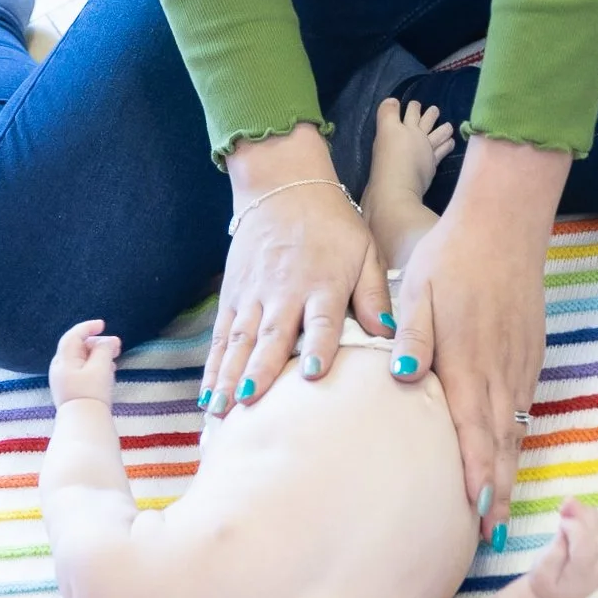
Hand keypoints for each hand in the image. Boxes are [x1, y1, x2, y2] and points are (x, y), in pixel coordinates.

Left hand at [49, 318, 120, 407]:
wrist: (84, 425)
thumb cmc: (92, 393)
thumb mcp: (101, 367)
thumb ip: (104, 349)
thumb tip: (107, 341)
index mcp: (64, 360)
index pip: (73, 336)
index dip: (88, 327)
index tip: (103, 325)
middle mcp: (60, 369)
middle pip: (78, 347)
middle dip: (98, 343)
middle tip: (117, 345)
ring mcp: (63, 381)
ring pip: (82, 360)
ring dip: (99, 355)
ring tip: (115, 358)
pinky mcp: (70, 391)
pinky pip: (82, 371)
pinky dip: (95, 366)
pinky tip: (108, 371)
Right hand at [202, 130, 391, 414]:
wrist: (284, 186)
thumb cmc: (331, 225)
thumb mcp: (364, 250)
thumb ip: (374, 294)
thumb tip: (390, 333)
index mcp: (322, 282)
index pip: (321, 318)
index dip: (318, 345)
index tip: (313, 372)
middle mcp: (284, 291)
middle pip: (272, 335)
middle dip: (260, 371)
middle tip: (250, 405)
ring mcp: (253, 294)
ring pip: (239, 340)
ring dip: (229, 376)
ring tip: (221, 410)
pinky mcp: (232, 295)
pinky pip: (220, 336)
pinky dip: (212, 366)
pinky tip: (207, 394)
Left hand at [388, 134, 567, 543]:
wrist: (505, 221)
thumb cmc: (451, 256)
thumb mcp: (418, 290)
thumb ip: (411, 336)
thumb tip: (403, 377)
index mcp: (468, 361)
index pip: (474, 433)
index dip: (478, 478)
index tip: (476, 520)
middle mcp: (499, 370)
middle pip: (501, 443)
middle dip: (497, 492)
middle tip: (493, 537)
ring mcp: (519, 361)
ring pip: (516, 427)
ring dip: (508, 469)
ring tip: (500, 510)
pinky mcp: (529, 350)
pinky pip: (523, 404)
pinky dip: (516, 436)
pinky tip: (509, 451)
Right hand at [527, 497, 597, 597]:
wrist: (562, 597)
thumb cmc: (548, 583)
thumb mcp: (541, 571)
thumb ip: (555, 548)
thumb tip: (567, 523)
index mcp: (583, 575)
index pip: (587, 546)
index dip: (574, 527)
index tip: (560, 521)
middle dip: (581, 514)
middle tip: (562, 507)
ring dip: (587, 513)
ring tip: (568, 511)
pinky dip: (594, 515)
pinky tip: (578, 516)